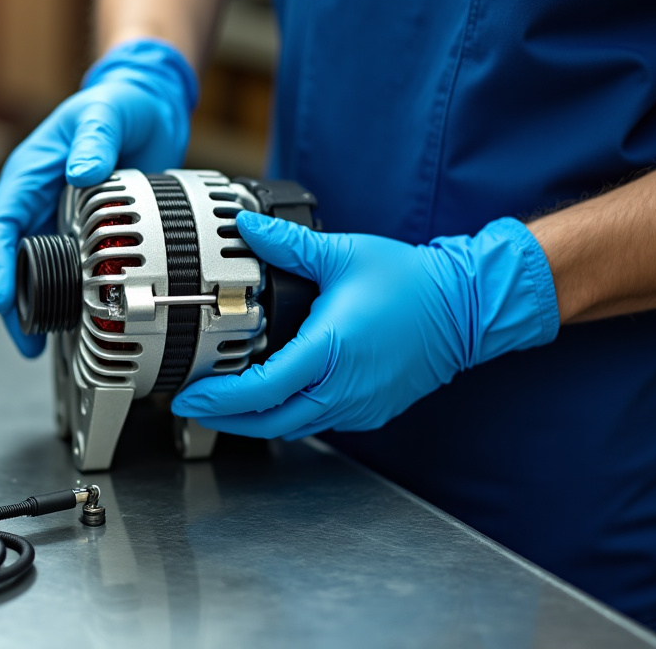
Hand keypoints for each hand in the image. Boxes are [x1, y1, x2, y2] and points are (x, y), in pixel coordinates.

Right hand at [0, 38, 197, 355]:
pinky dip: (66, 296)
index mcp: (30, 172)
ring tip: (41, 342)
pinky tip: (74, 320)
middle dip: (11, 301)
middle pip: (11, 258)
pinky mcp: (84, 230)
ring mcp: (60, 217)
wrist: (152, 105)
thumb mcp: (106, 113)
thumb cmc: (120, 103)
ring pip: (36, 269)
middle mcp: (39, 198)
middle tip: (25, 337)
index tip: (3, 295)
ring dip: (35, 305)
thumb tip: (82, 171)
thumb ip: (95, 138)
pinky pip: (67, 268)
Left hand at [171, 212, 560, 438]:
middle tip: (194, 405)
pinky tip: (271, 399)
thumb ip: (289, 245)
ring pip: (292, 427)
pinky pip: (318, 423)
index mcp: (330, 350)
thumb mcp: (343, 255)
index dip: (219, 398)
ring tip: (222, 404)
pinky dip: (288, 416)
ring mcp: (358, 405)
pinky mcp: (369, 411)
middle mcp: (343, 388)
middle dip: (225, 418)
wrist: (465, 308)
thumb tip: (247, 228)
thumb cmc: (411, 283)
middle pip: (269, 422)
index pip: (261, 390)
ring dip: (254, 421)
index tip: (190, 395)